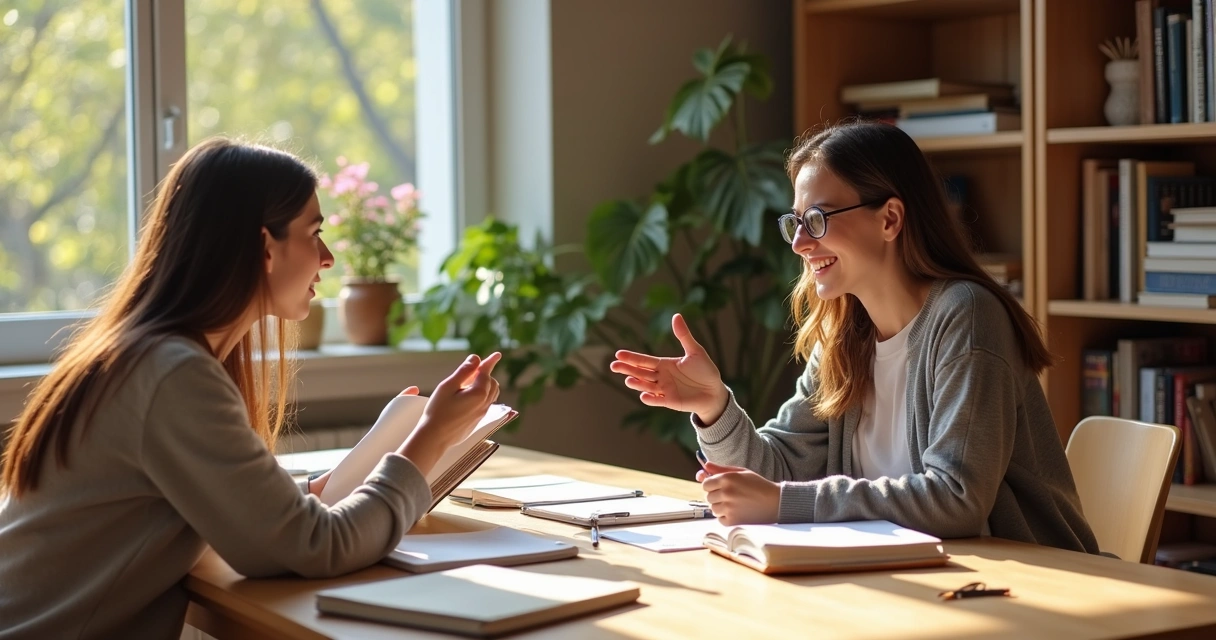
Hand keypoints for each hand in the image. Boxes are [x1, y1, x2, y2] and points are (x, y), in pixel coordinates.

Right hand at [398, 353, 501, 475]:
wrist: (434, 438)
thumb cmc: (437, 410)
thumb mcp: (448, 386)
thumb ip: (464, 371)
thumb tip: (476, 359)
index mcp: (478, 393)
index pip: (486, 373)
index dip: (490, 362)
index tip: (497, 354)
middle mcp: (484, 404)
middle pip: (491, 383)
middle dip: (484, 374)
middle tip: (470, 370)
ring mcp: (481, 414)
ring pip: (490, 395)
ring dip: (484, 385)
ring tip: (468, 382)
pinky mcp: (476, 422)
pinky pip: (485, 404)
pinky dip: (481, 396)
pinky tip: (467, 396)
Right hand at [609, 313, 728, 422]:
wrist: (715, 391)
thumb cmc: (705, 370)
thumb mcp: (695, 351)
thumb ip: (683, 335)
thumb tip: (676, 315)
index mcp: (664, 364)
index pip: (644, 360)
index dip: (632, 357)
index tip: (618, 354)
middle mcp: (661, 377)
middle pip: (640, 373)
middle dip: (627, 369)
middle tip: (614, 366)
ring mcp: (664, 389)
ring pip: (646, 386)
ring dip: (637, 384)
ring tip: (628, 380)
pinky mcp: (670, 401)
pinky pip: (658, 400)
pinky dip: (651, 399)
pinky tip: (644, 396)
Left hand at [698, 461, 779, 525]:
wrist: (774, 502)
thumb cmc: (758, 485)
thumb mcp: (741, 472)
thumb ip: (721, 469)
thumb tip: (705, 464)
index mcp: (727, 479)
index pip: (705, 484)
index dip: (712, 485)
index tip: (719, 486)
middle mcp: (726, 493)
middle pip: (708, 496)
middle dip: (716, 496)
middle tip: (730, 495)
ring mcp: (729, 508)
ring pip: (713, 508)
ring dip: (720, 507)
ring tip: (734, 503)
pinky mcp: (733, 521)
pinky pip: (720, 519)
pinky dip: (726, 517)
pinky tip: (737, 511)